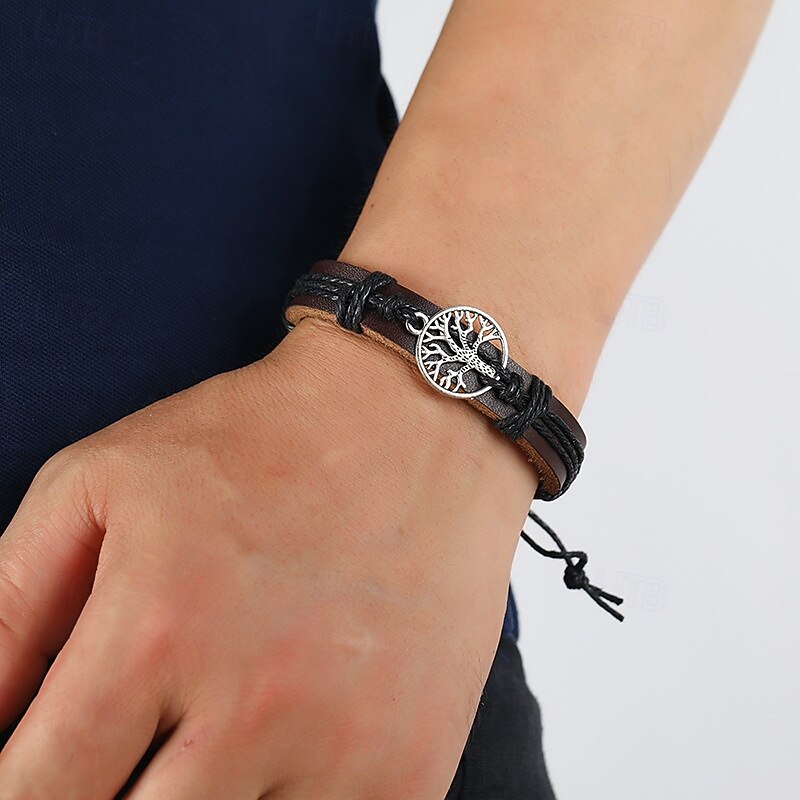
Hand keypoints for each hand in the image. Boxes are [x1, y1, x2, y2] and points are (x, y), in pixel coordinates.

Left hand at [0, 316, 537, 798]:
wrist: (411, 423)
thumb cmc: (257, 442)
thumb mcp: (103, 484)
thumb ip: (7, 609)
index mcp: (158, 627)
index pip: (34, 798)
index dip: (20, 796)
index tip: (43, 776)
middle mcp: (256, 702)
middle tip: (122, 755)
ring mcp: (346, 749)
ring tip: (197, 746)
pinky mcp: (410, 771)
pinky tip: (275, 757)